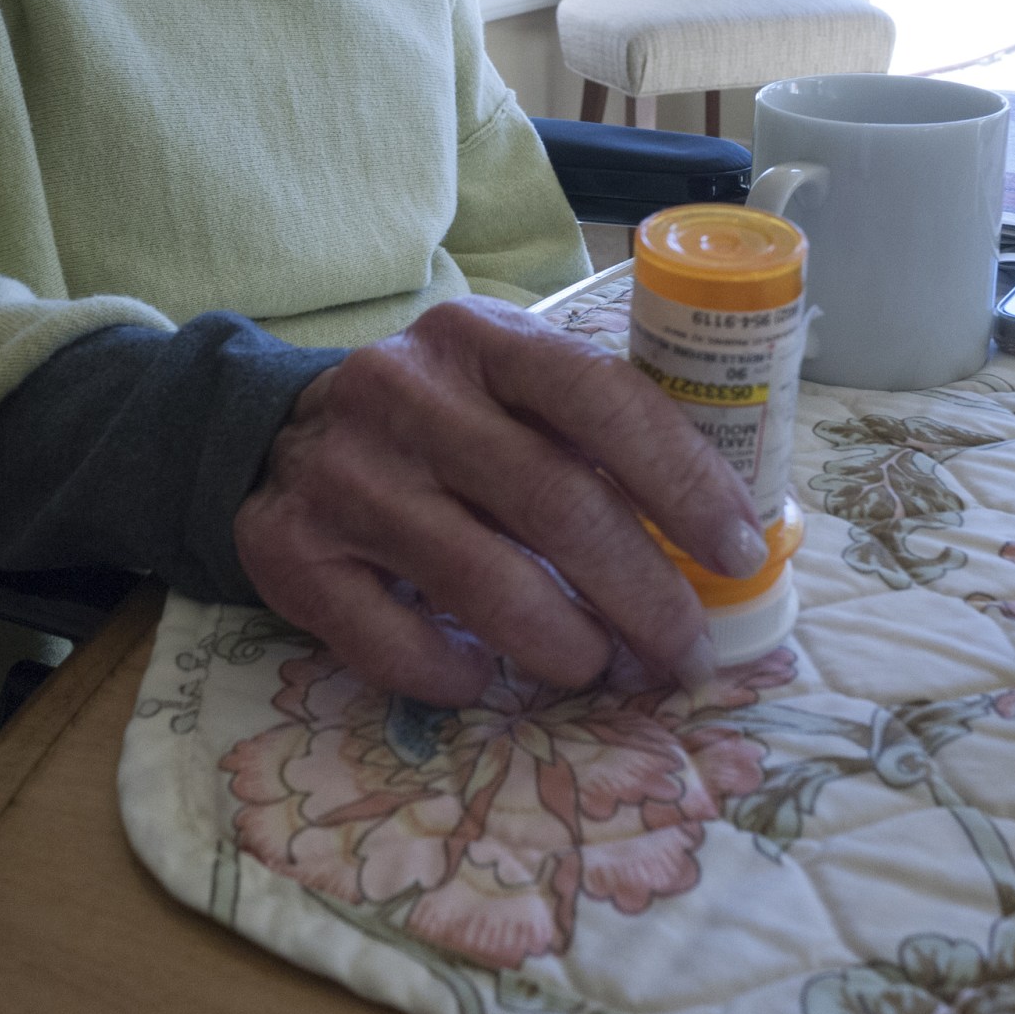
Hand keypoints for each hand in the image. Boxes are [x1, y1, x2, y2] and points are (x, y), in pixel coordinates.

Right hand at [232, 296, 767, 704]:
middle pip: (556, 503)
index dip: (685, 482)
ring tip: (599, 668)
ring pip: (483, 582)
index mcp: (483, 339)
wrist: (274, 434)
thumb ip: (595, 433)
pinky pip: (393, 641)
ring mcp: (344, 473)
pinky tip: (480, 675)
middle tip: (687, 653)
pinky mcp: (291, 550)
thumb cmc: (438, 421)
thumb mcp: (509, 387)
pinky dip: (455, 674)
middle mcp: (407, 394)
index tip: (740, 553)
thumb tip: (726, 536)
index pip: (603, 400)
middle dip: (644, 594)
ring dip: (565, 645)